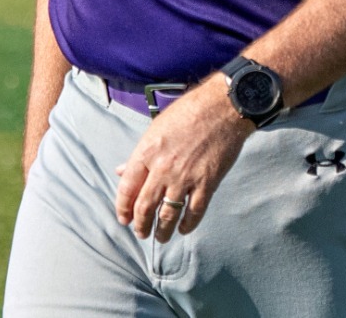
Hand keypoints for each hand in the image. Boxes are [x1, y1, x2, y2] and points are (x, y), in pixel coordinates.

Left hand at [114, 75, 253, 242]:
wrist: (223, 107)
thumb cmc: (189, 111)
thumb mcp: (156, 128)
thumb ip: (139, 153)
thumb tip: (122, 171)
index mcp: (146, 152)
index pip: (127, 188)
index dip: (123, 208)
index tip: (124, 218)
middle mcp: (162, 168)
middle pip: (145, 206)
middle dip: (140, 225)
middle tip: (141, 233)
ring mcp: (185, 177)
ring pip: (168, 215)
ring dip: (162, 231)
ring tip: (160, 237)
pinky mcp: (207, 183)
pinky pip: (194, 212)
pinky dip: (187, 225)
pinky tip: (183, 229)